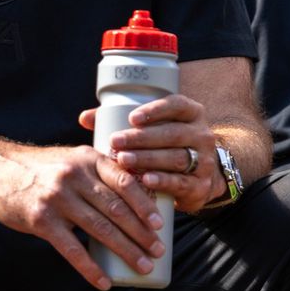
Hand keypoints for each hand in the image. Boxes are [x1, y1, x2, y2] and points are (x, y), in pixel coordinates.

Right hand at [0, 142, 166, 290]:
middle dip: (141, 233)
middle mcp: (75, 175)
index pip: (124, 180)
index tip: (160, 224)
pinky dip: (91, 269)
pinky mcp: (41, 220)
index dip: (144, 204)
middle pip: (116, 209)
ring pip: (100, 229)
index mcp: (87, 158)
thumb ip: (98, 172)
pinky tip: (104, 282)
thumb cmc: (42, 168)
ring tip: (142, 266)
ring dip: (125, 251)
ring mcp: (58, 198)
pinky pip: (71, 249)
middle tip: (158, 251)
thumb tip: (135, 195)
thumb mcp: (72, 158)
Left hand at [78, 91, 222, 214]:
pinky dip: (163, 181)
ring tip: (124, 161)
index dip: (155, 110)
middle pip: (172, 133)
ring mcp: (204, 161)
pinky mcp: (201, 185)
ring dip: (148, 159)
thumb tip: (85, 118)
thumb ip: (122, 120)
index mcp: (192, 114)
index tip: (131, 117)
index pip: (177, 105)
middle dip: (142, 138)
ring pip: (176, 158)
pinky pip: (182, 182)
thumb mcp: (155, 129)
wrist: (202, 177)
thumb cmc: (168, 146)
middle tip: (116, 142)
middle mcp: (202, 134)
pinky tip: (145, 180)